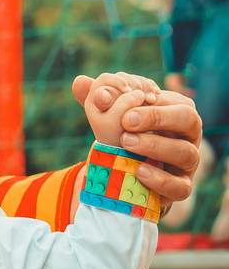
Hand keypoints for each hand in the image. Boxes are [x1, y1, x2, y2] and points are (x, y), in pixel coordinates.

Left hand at [73, 74, 201, 202]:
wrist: (131, 173)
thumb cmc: (127, 135)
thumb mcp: (112, 115)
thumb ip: (98, 98)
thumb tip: (79, 81)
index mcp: (176, 111)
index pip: (172, 98)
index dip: (146, 96)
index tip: (121, 97)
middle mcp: (188, 135)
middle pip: (189, 118)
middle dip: (158, 117)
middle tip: (127, 119)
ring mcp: (188, 162)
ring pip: (186, 152)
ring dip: (155, 146)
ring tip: (126, 142)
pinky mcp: (182, 187)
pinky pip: (181, 186)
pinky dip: (161, 179)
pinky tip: (139, 171)